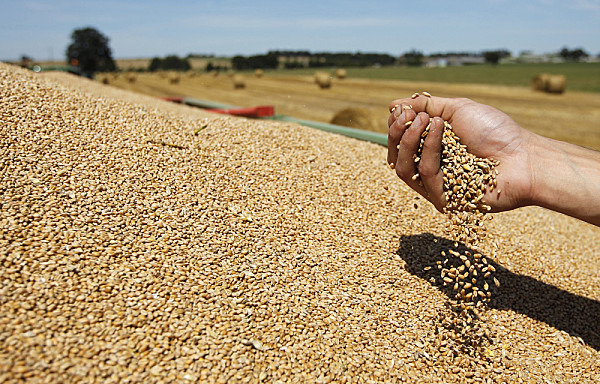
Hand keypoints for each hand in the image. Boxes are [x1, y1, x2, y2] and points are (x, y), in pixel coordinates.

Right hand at [387, 95, 534, 212]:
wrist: (525, 156)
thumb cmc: (496, 132)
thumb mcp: (457, 109)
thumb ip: (426, 106)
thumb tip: (393, 105)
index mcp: (431, 152)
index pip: (399, 144)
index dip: (395, 126)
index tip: (402, 110)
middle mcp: (430, 171)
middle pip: (396, 157)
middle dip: (397, 133)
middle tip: (409, 115)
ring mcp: (436, 188)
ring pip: (403, 169)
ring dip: (409, 140)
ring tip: (426, 120)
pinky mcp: (445, 200)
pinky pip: (427, 174)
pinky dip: (430, 148)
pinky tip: (440, 129)